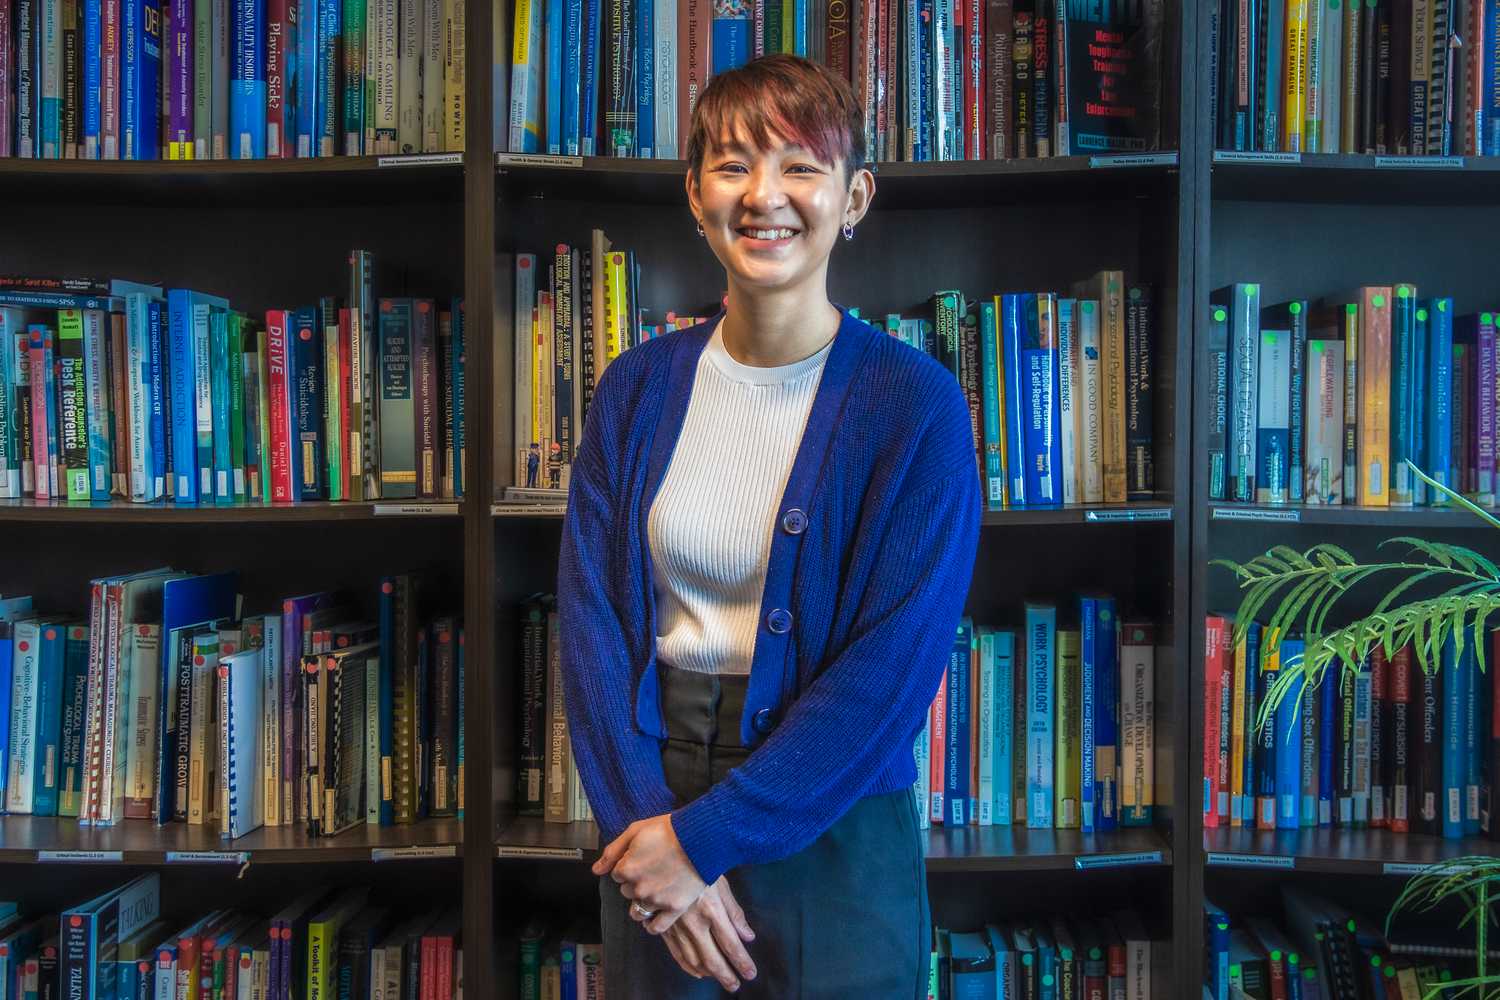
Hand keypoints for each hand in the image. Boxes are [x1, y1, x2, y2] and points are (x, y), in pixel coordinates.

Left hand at [593, 814, 705, 932]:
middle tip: (653, 870)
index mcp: (626, 869)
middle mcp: (638, 888)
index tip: (642, 858)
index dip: (628, 865)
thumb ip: (612, 851)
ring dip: (642, 902)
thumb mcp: (636, 830)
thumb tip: (596, 870)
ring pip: (637, 911)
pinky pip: (656, 927)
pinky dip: (653, 923)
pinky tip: (656, 914)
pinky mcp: (673, 909)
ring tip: (655, 890)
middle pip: (627, 891)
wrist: (701, 838)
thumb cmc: (669, 831)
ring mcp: (656, 901)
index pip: (617, 874)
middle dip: (636, 882)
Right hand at [660, 876, 757, 991]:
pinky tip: (697, 971)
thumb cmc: (698, 866)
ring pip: (694, 960)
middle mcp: (695, 923)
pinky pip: (676, 953)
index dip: (742, 962)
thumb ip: (734, 913)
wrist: (664, 856)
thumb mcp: (721, 884)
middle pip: (713, 959)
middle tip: (735, 985)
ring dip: (709, 973)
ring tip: (721, 978)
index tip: (750, 974)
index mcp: (712, 911)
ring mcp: (677, 927)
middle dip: (726, 976)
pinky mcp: (663, 927)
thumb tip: (748, 936)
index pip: (731, 944)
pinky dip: (688, 966)